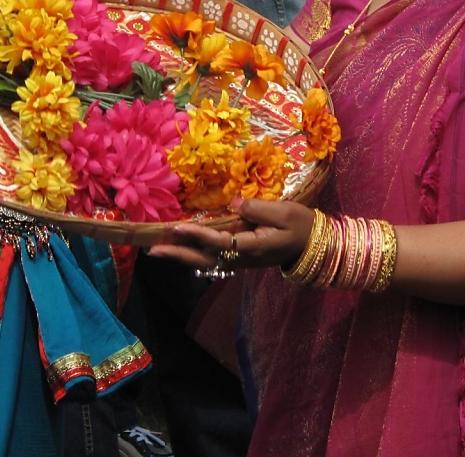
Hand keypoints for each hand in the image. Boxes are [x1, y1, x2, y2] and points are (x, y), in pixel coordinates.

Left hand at [148, 197, 315, 269]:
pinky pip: (212, 259)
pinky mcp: (239, 257)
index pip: (220, 242)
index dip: (198, 235)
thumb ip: (259, 207)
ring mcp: (239, 260)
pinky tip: (178, 250)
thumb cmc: (300, 225)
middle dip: (178, 254)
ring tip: (157, 250)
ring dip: (181, 257)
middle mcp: (242, 257)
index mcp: (254, 246)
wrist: (312, 245)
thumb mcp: (285, 212)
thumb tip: (235, 202)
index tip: (178, 227)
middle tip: (153, 250)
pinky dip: (193, 256)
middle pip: (205, 259)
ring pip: (206, 262)